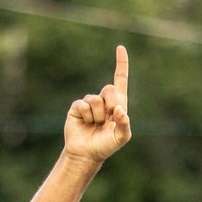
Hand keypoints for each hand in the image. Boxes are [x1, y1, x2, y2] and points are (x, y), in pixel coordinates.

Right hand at [64, 46, 131, 162]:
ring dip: (97, 116)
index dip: (121, 64)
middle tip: (108, 118)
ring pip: (96, 100)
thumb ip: (125, 123)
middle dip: (111, 104)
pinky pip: (83, 105)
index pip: (120, 80)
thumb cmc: (106, 145)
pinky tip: (86, 124)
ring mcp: (89, 103)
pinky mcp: (77, 107)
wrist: (87, 154)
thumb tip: (120, 110)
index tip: (120, 48)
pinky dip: (87, 116)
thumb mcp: (121, 137)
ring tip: (95, 125)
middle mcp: (104, 101)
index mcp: (118, 104)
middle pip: (109, 89)